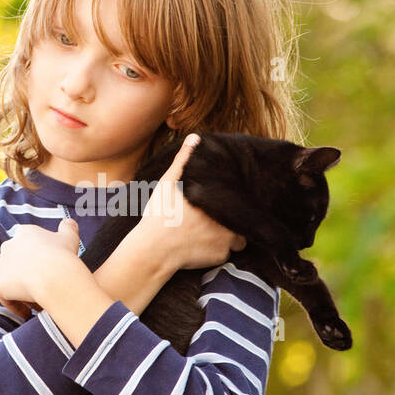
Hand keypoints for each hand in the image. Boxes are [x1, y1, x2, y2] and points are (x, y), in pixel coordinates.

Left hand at [0, 217, 82, 320]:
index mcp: (25, 233)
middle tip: (41, 286)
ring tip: (35, 302)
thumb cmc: (64, 256)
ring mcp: (1, 265)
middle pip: (16, 261)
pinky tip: (27, 313)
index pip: (28, 245)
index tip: (48, 270)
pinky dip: (15, 305)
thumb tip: (69, 223)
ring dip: (19, 289)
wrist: (55, 275)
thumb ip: (68, 227)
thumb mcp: (70, 236)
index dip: (38, 259)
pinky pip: (5, 296)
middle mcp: (8, 245)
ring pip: (9, 279)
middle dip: (26, 272)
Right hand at [133, 133, 245, 274]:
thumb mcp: (169, 182)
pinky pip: (226, 254)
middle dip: (232, 220)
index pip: (239, 199)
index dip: (232, 202)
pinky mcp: (220, 258)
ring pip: (238, 238)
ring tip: (208, 233)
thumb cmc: (161, 215)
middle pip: (240, 219)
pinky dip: (216, 251)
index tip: (221, 203)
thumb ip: (184, 160)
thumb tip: (195, 137)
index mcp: (219, 200)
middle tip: (213, 219)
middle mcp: (229, 218)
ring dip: (228, 236)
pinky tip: (201, 246)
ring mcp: (227, 240)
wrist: (154, 250)